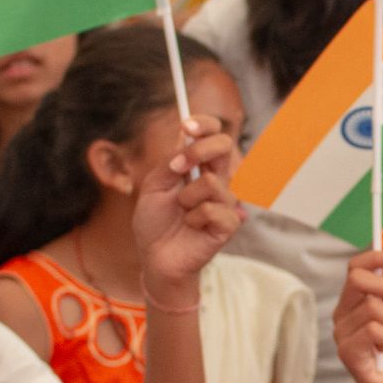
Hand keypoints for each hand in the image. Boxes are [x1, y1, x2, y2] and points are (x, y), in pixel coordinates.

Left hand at [133, 116, 242, 299]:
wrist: (155, 257)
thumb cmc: (154, 222)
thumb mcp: (153, 186)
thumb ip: (169, 162)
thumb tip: (184, 141)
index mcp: (199, 166)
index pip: (212, 135)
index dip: (204, 124)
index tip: (186, 125)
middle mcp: (216, 179)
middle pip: (224, 146)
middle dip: (200, 150)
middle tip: (179, 165)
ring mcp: (225, 201)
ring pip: (212, 182)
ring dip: (187, 198)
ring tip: (181, 213)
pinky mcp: (229, 223)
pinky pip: (213, 209)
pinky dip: (194, 218)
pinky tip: (191, 227)